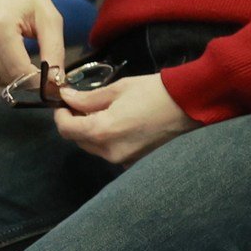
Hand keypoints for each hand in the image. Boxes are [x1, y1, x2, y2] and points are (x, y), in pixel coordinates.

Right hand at [0, 0, 58, 89]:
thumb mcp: (49, 17)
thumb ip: (54, 50)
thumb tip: (56, 81)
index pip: (19, 71)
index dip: (39, 83)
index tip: (55, 84)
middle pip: (7, 77)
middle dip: (29, 79)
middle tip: (46, 71)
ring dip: (14, 75)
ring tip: (25, 54)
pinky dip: (0, 70)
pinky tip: (8, 52)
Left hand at [56, 73, 197, 165]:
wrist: (190, 104)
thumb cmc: (154, 91)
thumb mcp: (118, 89)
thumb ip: (88, 98)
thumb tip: (66, 98)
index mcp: (101, 131)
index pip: (66, 129)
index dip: (60, 115)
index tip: (64, 102)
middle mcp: (108, 151)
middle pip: (78, 140)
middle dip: (75, 123)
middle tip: (82, 105)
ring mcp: (123, 160)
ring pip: (94, 148)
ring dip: (91, 132)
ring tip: (102, 113)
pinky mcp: (135, 162)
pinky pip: (111, 152)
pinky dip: (108, 140)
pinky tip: (120, 125)